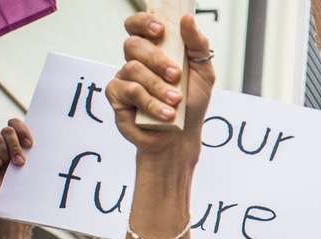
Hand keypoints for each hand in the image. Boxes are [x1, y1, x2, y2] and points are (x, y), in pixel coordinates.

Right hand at [0, 118, 32, 210]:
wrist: (13, 201)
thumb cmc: (28, 184)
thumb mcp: (35, 166)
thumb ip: (37, 153)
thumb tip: (54, 143)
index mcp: (18, 141)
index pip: (16, 123)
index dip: (22, 130)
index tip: (30, 144)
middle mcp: (5, 143)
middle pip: (7, 130)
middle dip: (15, 145)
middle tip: (21, 161)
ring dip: (6, 154)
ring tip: (11, 168)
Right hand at [104, 12, 215, 157]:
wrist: (182, 137)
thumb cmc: (190, 103)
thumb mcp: (203, 73)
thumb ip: (197, 45)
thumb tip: (187, 19)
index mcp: (154, 50)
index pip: (138, 25)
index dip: (144, 22)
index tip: (160, 29)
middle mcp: (136, 61)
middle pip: (134, 45)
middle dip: (157, 59)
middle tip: (176, 75)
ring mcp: (124, 78)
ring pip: (133, 69)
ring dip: (159, 87)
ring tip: (176, 101)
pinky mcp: (117, 96)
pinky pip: (130, 91)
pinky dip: (151, 103)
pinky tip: (166, 114)